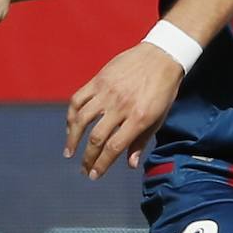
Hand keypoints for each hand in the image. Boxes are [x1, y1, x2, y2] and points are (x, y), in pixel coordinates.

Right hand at [64, 43, 183, 178]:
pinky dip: (71, 115)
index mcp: (139, 118)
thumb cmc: (163, 90)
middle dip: (88, 158)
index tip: (93, 176)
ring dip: (72, 139)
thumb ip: (142, 141)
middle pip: (96, 138)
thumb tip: (130, 165)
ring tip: (70, 152)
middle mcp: (121, 106)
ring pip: (82, 119)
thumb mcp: (159, 117)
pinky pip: (78, 99)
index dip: (101, 164)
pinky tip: (70, 127)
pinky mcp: (98, 80)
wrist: (161, 56)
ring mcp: (107, 92)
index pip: (114, 147)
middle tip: (83, 169)